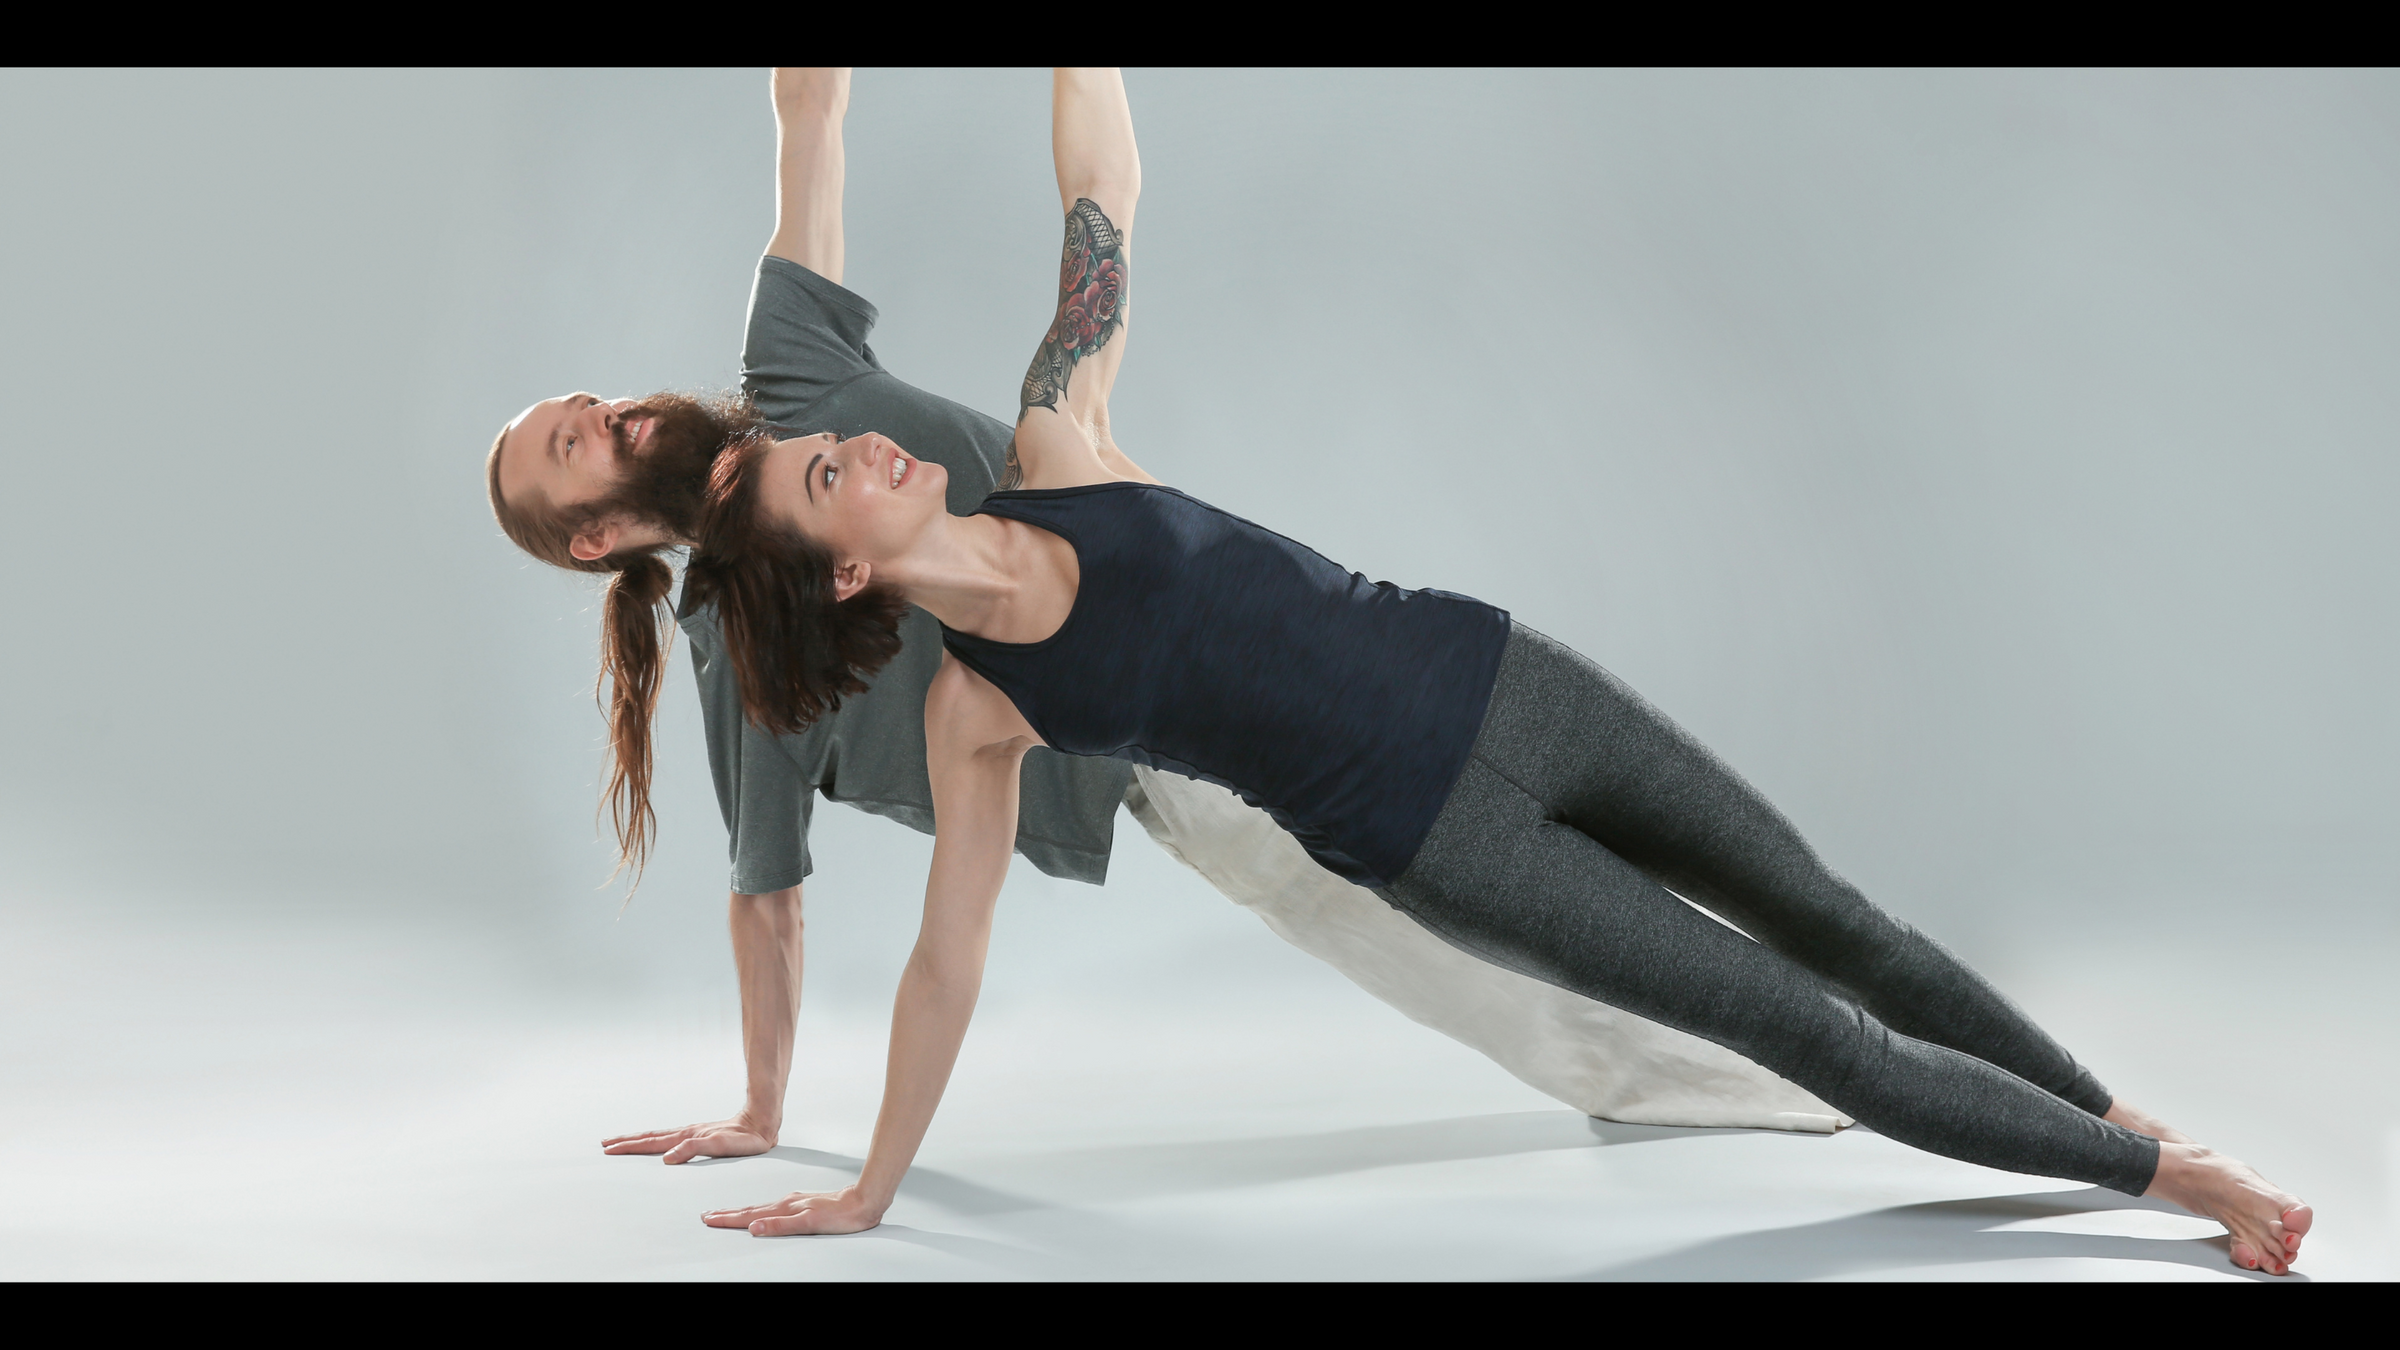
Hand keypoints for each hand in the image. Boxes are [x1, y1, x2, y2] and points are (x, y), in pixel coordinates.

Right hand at [601, 1114, 775, 1164]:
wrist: (761, 1124)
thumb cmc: (743, 1139)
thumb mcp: (718, 1146)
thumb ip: (693, 1150)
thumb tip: (667, 1158)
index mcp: (686, 1137)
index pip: (651, 1142)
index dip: (629, 1146)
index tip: (609, 1148)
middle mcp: (685, 1134)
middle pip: (649, 1137)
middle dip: (626, 1142)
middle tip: (605, 1144)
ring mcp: (691, 1134)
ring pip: (658, 1137)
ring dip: (638, 1140)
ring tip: (622, 1142)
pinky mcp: (699, 1136)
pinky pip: (669, 1139)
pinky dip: (655, 1142)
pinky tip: (656, 1146)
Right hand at [703, 1185, 883, 1235]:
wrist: (863, 1202)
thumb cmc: (841, 1216)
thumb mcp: (810, 1223)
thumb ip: (781, 1225)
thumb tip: (754, 1227)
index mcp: (785, 1207)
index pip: (750, 1215)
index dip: (728, 1218)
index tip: (709, 1219)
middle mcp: (787, 1202)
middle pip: (751, 1209)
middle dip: (728, 1213)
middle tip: (708, 1215)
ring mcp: (794, 1202)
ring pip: (761, 1208)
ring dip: (741, 1211)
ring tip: (727, 1213)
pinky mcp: (803, 1203)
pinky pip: (774, 1208)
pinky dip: (760, 1210)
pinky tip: (760, 1212)